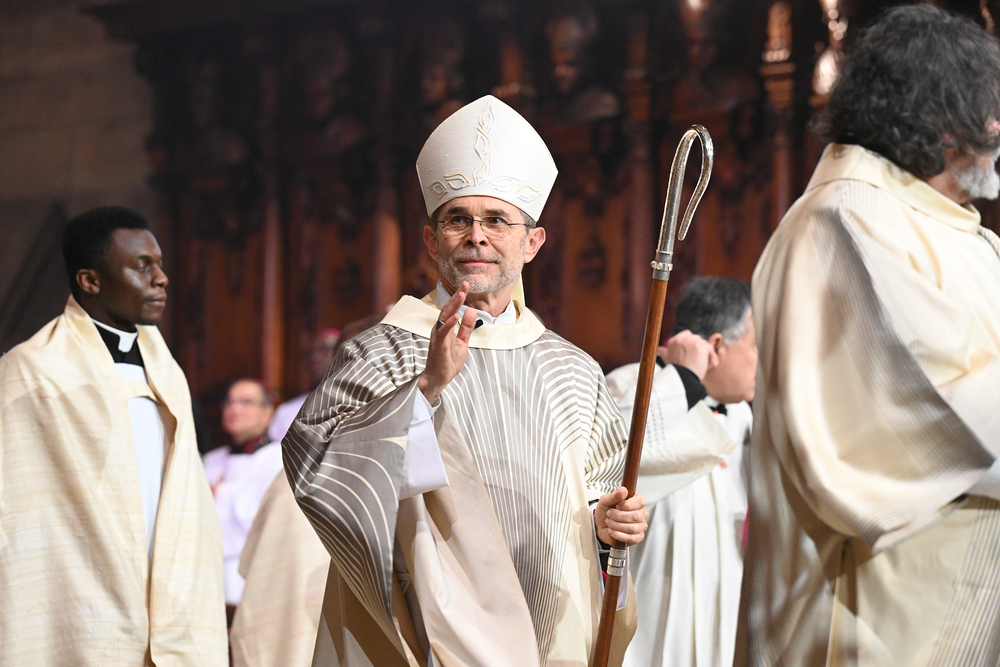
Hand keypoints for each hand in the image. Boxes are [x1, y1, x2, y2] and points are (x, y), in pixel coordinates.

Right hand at [417, 281, 477, 404]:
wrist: (438, 379)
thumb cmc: (448, 361)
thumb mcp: (462, 342)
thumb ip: (466, 327)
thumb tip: (471, 310)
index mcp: (445, 327)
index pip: (452, 308)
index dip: (459, 297)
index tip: (466, 285)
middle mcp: (440, 329)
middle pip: (448, 309)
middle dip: (456, 296)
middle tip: (465, 284)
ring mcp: (438, 337)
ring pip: (444, 317)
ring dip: (453, 306)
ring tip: (461, 295)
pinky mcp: (438, 346)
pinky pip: (443, 333)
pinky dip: (449, 324)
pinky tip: (456, 316)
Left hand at [594, 487, 648, 544]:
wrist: (601, 525)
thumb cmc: (606, 511)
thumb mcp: (606, 501)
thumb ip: (614, 495)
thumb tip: (623, 490)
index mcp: (637, 501)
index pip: (640, 501)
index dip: (627, 505)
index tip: (617, 506)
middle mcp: (642, 513)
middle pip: (636, 516)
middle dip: (618, 516)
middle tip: (610, 514)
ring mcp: (641, 526)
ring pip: (632, 528)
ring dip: (616, 525)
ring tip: (610, 522)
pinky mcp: (638, 537)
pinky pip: (630, 538)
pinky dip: (618, 534)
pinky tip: (612, 531)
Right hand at [663, 330, 717, 379]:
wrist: (683, 379)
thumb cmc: (677, 373)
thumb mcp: (668, 360)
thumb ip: (665, 353)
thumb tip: (660, 350)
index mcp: (673, 341)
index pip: (687, 334)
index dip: (692, 344)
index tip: (694, 354)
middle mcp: (682, 339)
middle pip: (698, 339)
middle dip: (701, 350)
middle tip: (700, 362)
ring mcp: (692, 342)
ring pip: (705, 344)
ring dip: (707, 355)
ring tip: (705, 366)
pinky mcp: (701, 346)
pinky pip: (710, 350)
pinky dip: (711, 358)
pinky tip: (708, 366)